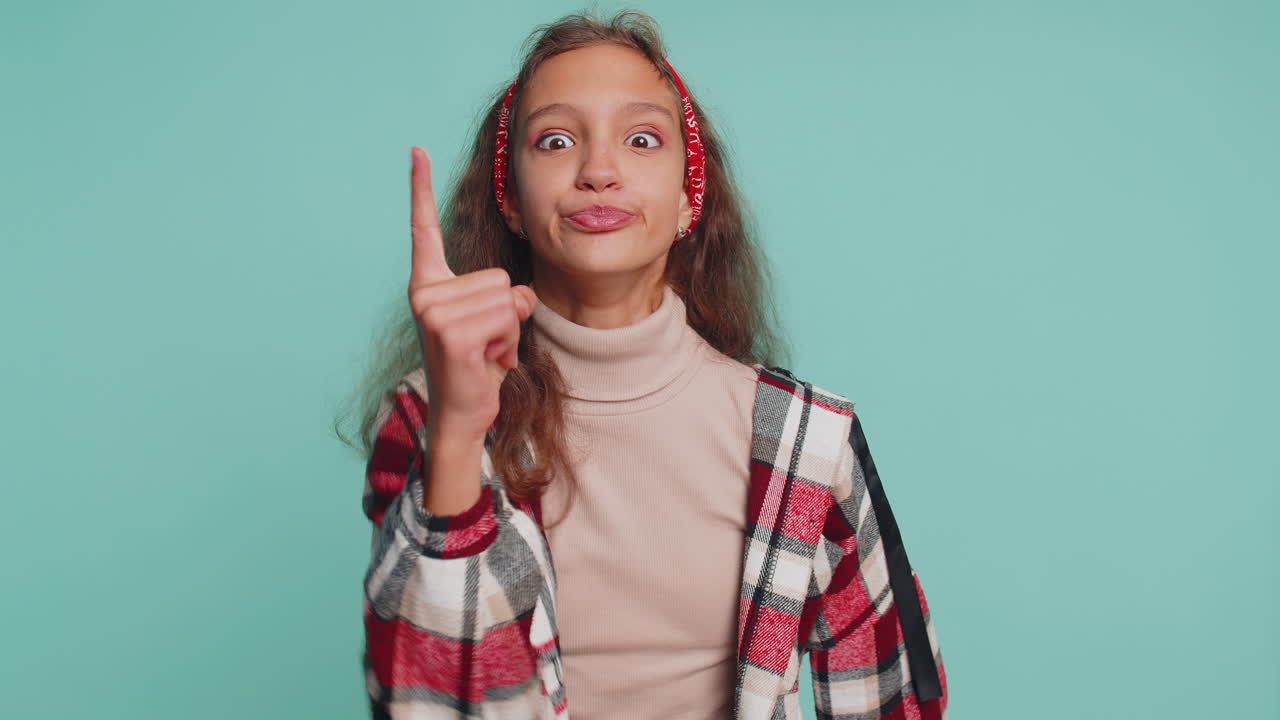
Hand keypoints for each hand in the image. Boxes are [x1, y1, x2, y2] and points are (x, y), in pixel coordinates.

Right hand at [407, 146, 537, 439]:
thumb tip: (520, 294)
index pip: (424, 228)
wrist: (461, 414)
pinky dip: (507, 343)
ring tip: (485, 352)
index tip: (416, 150)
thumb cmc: (478, 366)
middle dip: (507, 312)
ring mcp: (433, 311)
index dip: (421, 189)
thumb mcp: (493, 321)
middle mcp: (424, 292)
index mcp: (429, 284)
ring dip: (508, 330)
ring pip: (507, 297)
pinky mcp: (450, 332)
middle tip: (485, 343)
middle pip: (500, 276)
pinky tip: (486, 361)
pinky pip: (506, 317)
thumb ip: (504, 295)